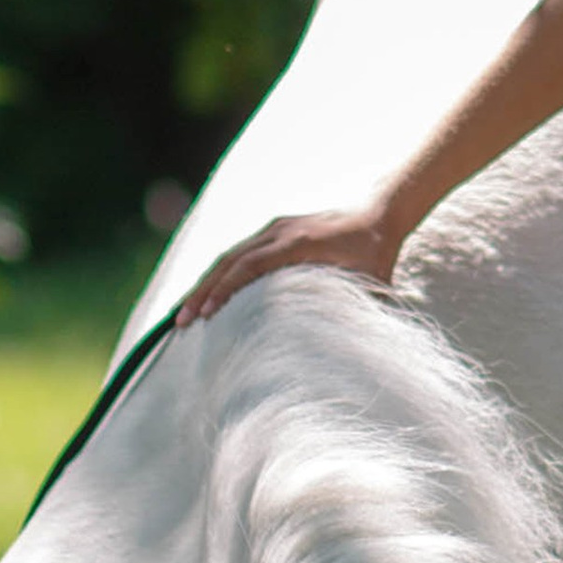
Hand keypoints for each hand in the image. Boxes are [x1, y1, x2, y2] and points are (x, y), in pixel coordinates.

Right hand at [173, 201, 398, 326]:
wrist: (380, 213)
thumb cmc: (377, 254)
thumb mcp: (372, 283)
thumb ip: (358, 308)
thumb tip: (346, 349)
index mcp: (299, 242)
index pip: (252, 265)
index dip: (227, 289)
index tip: (208, 314)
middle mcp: (280, 231)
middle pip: (230, 260)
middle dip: (203, 291)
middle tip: (182, 321)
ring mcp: (275, 228)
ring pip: (229, 255)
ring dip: (206, 283)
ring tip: (186, 313)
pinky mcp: (274, 231)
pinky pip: (240, 252)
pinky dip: (221, 274)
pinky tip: (208, 296)